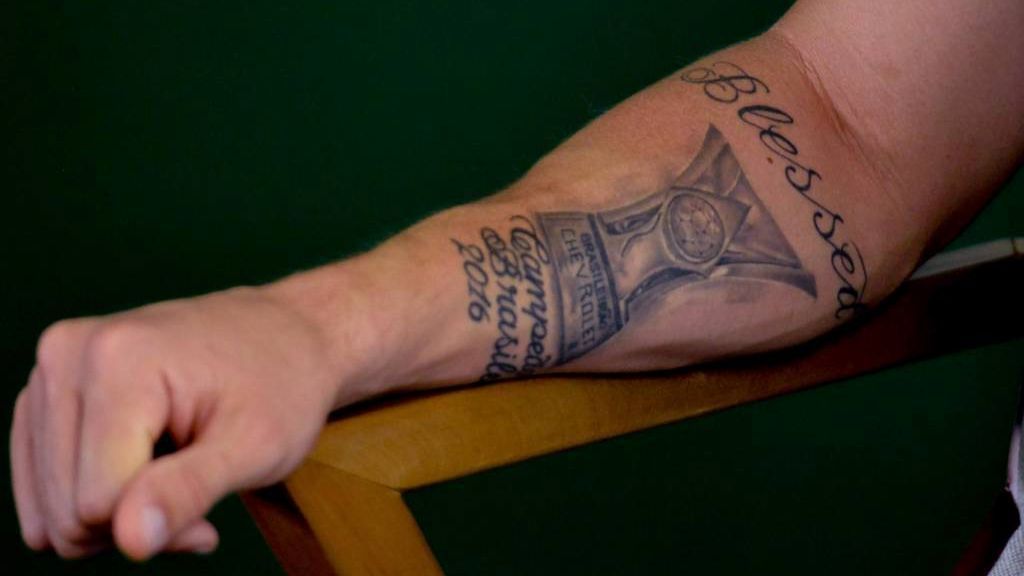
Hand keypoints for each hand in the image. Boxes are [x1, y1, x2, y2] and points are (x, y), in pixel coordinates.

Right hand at [10, 287, 340, 559]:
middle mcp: (70, 354)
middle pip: (67, 504)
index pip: (96, 502)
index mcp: (118, 361)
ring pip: (53, 498)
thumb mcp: (257, 446)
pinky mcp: (51, 383)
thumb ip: (189, 491)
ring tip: (180, 470)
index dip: (156, 520)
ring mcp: (55, 366)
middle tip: (199, 485)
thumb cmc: (281, 386)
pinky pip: (44, 475)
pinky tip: (148, 468)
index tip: (211, 502)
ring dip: (118, 506)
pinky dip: (94, 489)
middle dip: (134, 516)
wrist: (287, 334)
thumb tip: (131, 538)